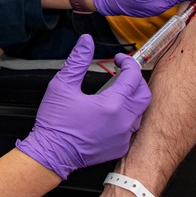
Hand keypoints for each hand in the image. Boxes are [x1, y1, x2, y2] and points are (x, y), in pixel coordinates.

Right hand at [16, 36, 149, 178]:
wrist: (51, 155)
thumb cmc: (56, 123)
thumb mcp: (63, 85)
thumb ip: (77, 60)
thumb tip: (86, 41)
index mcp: (113, 105)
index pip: (133, 76)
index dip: (127, 62)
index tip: (119, 59)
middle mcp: (123, 122)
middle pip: (144, 94)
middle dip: (136, 80)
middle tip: (123, 74)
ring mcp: (123, 137)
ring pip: (139, 112)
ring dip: (132, 99)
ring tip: (116, 92)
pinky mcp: (119, 148)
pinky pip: (130, 128)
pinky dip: (125, 117)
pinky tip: (110, 113)